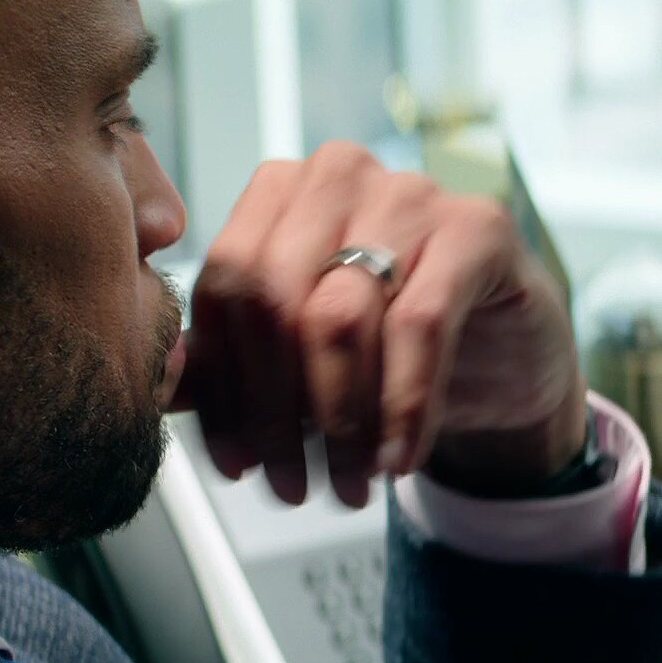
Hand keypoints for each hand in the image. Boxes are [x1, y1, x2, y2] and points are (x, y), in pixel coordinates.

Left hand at [173, 141, 586, 506]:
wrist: (506, 352)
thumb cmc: (392, 346)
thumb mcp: (301, 362)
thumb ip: (229, 366)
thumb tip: (156, 387)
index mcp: (280, 192)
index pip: (224, 286)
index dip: (223, 387)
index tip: (235, 463)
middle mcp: (338, 175)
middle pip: (271, 299)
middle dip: (276, 412)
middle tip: (290, 487)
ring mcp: (411, 191)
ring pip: (339, 316)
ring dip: (340, 422)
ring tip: (347, 484)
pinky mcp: (478, 226)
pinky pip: (421, 324)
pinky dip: (404, 405)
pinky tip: (398, 458)